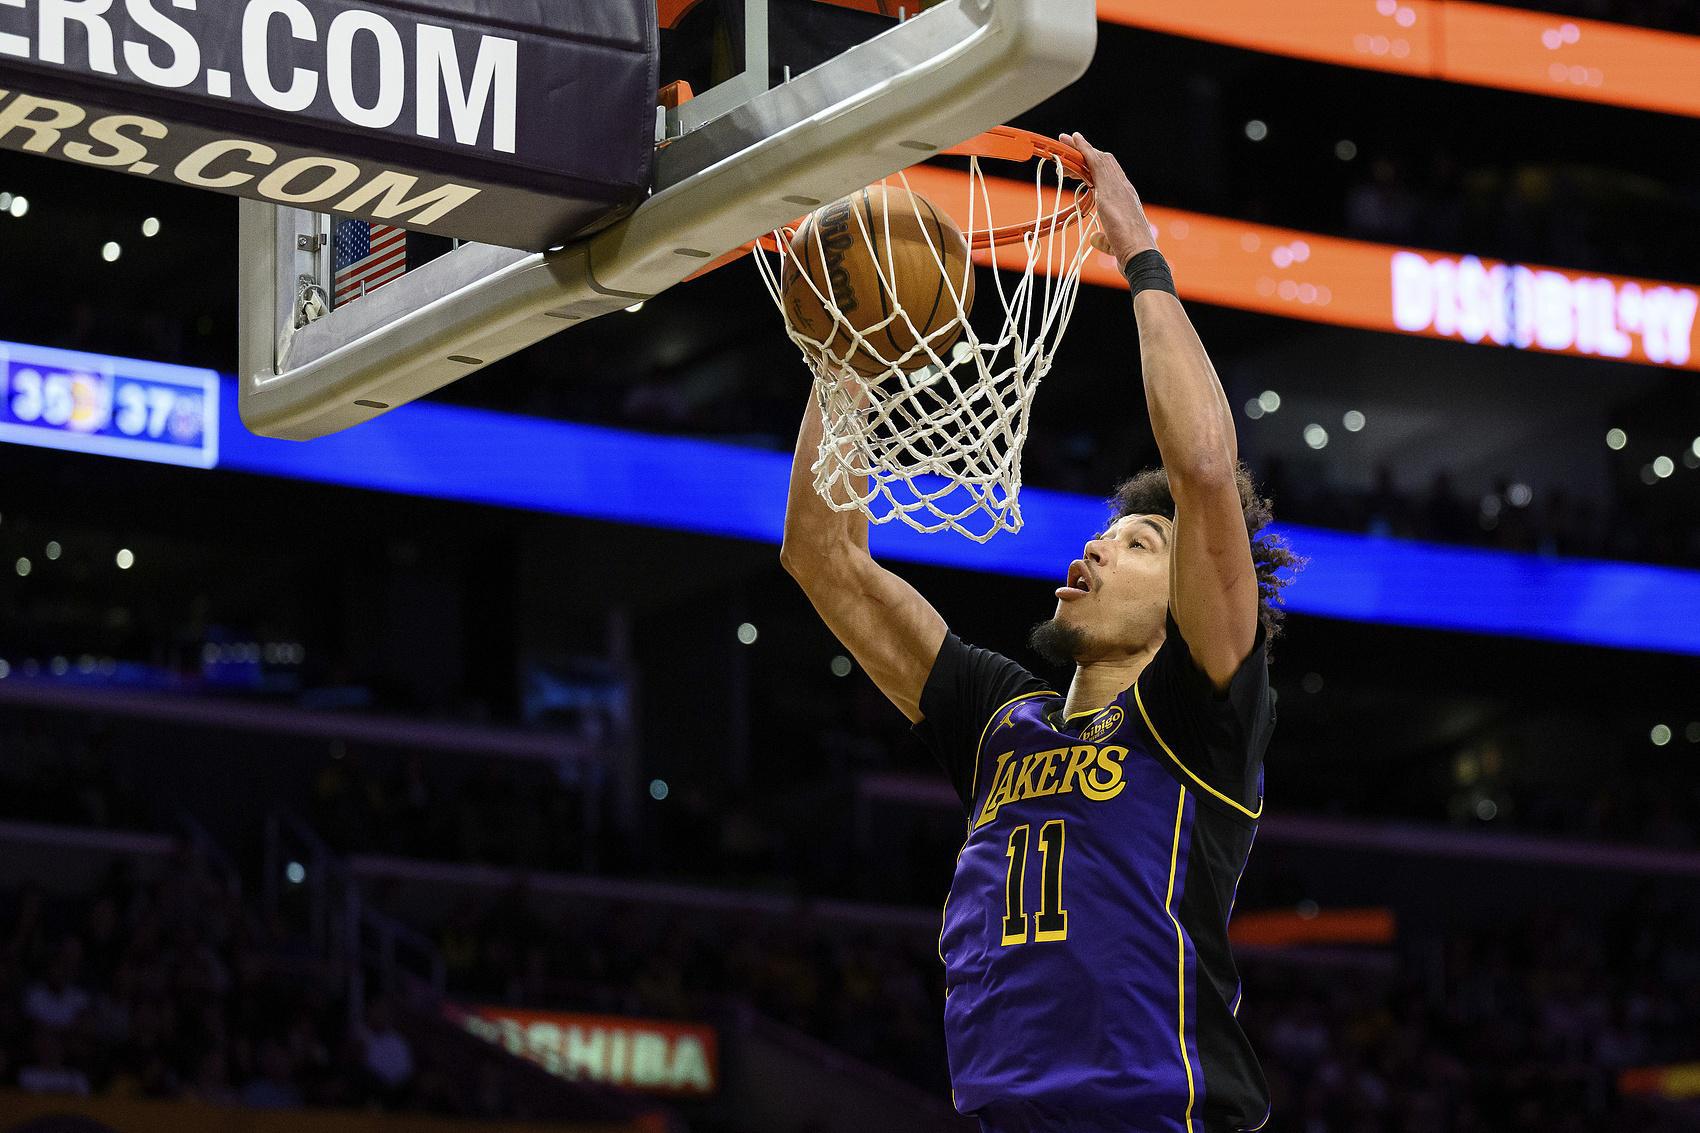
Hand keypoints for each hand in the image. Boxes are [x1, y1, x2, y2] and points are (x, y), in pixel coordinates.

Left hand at [1062, 131, 1156, 268]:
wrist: (1140, 253)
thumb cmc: (1129, 251)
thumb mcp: (1113, 243)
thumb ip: (1103, 238)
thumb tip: (1094, 237)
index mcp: (1126, 199)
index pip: (1110, 176)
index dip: (1094, 168)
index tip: (1080, 167)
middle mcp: (1124, 188)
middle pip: (1104, 163)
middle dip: (1086, 153)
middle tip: (1068, 146)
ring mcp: (1118, 187)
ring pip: (1099, 159)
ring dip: (1081, 148)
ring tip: (1065, 140)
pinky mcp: (1109, 189)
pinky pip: (1095, 163)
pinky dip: (1084, 149)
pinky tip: (1074, 141)